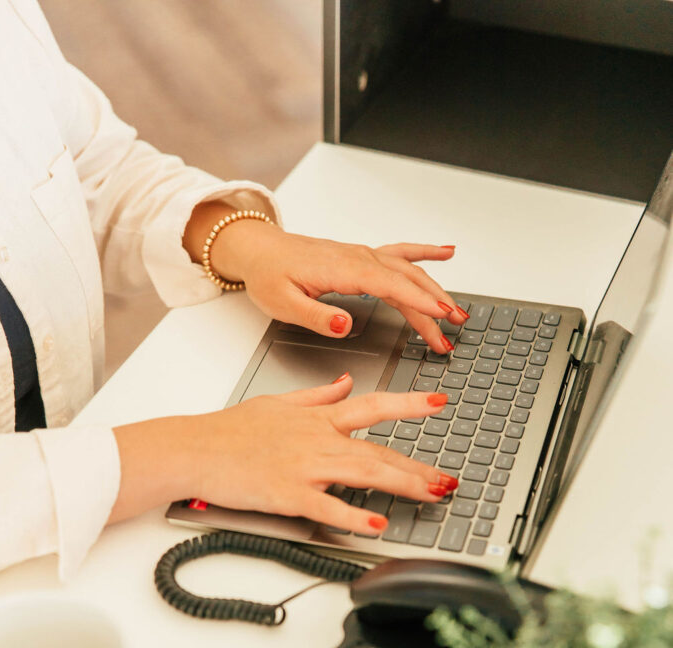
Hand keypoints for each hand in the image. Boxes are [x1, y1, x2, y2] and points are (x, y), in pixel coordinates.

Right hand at [110, 377, 458, 533]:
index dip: (409, 404)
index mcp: (317, 418)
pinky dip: (354, 515)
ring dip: (403, 485)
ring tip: (432, 496)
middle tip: (448, 479)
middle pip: (379, 451)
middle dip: (419, 466)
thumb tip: (344, 383)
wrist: (193, 449)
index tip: (439, 402)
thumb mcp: (278, 402)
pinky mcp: (287, 494)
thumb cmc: (229, 430)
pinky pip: (327, 507)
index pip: (373, 406)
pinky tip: (378, 523)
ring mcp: (304, 467)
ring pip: (364, 473)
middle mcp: (318, 440)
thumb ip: (317, 395)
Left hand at [183, 202, 469, 353]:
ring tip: (457, 312)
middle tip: (455, 328)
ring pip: (407, 272)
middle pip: (405, 281)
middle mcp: (357, 258)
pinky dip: (424, 253)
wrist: (258, 251)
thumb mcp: (283, 303)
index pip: (389, 285)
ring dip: (434, 290)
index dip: (418, 301)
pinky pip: (400, 253)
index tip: (441, 315)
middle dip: (434, 304)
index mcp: (341, 269)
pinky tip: (445, 252)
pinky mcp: (361, 258)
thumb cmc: (269, 275)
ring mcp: (362, 256)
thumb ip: (315, 316)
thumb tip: (342, 324)